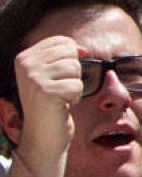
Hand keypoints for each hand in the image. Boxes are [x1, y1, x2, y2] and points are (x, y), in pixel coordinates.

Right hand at [12, 36, 84, 162]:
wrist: (42, 135)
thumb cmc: (51, 103)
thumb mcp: (50, 74)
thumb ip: (62, 56)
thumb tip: (82, 49)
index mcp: (24, 57)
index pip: (61, 41)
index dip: (71, 56)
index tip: (61, 75)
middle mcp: (25, 65)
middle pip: (70, 53)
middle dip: (73, 72)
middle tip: (59, 88)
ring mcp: (33, 78)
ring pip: (75, 68)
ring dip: (74, 85)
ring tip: (60, 97)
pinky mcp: (45, 92)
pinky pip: (77, 85)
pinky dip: (75, 97)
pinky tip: (62, 105)